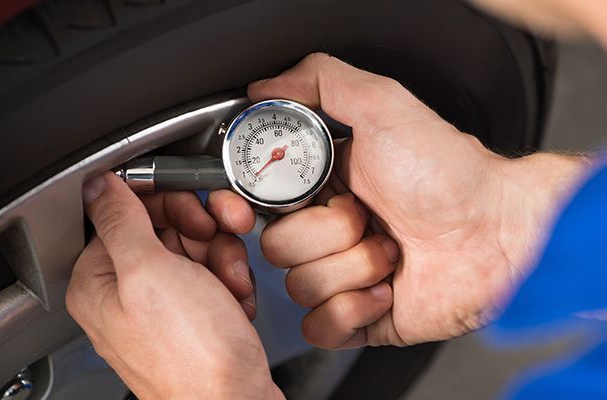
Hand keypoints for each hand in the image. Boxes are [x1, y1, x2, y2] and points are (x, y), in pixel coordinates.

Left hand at [66, 173, 283, 399]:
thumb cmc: (192, 354)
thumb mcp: (149, 272)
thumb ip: (121, 220)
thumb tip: (97, 184)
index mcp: (100, 279)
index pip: (128, 212)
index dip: (167, 204)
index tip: (196, 211)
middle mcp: (128, 292)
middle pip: (168, 228)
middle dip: (205, 234)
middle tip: (221, 244)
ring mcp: (163, 305)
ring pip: (198, 249)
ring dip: (224, 260)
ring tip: (231, 285)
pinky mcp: (194, 315)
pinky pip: (214, 275)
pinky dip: (231, 283)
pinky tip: (235, 302)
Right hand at [252, 53, 584, 347]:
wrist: (497, 233)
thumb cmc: (448, 172)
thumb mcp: (382, 105)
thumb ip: (321, 80)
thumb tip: (264, 87)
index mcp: (324, 187)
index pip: (263, 202)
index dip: (277, 204)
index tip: (314, 195)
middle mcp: (329, 232)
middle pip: (277, 247)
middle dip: (331, 234)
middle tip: (372, 218)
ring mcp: (342, 275)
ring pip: (298, 287)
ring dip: (353, 267)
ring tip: (393, 251)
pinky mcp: (358, 317)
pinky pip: (319, 327)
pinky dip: (353, 310)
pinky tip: (387, 289)